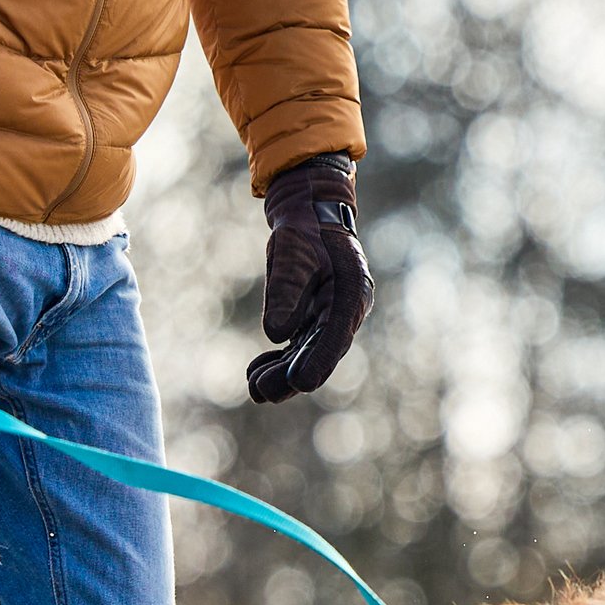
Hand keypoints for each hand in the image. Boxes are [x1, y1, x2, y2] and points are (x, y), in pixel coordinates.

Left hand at [246, 152, 369, 403]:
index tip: (300, 383)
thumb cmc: (304, 227)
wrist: (310, 212)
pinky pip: (298, 347)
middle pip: (321, 352)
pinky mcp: (314, 319)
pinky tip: (255, 372)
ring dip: (282, 373)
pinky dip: (278, 361)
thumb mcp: (292, 252)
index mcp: (350, 291)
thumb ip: (286, 290)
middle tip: (262, 391)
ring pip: (308, 354)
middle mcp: (345, 310)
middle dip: (292, 375)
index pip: (335, 334)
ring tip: (253, 387)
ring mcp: (330, 317)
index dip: (318, 361)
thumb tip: (277, 335)